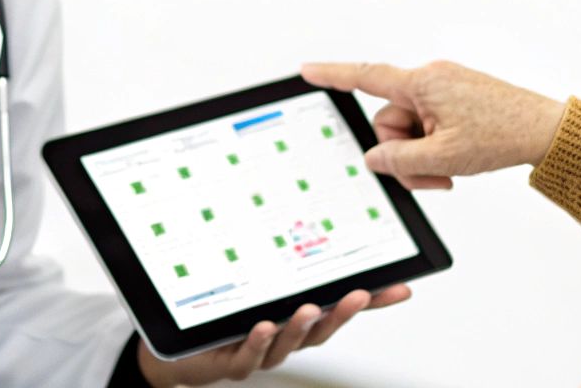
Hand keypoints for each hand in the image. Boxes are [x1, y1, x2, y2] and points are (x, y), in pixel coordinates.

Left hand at [136, 284, 410, 386]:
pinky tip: (264, 326)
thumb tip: (300, 218)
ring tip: (308, 309)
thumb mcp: (253, 281)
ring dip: (300, 327)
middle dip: (341, 313)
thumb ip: (278, 261)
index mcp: (296, 317)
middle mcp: (284, 337)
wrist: (180, 352)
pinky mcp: (233, 362)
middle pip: (320, 328)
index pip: (339, 309)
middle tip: (361, 295)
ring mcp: (261, 352)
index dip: (372, 303)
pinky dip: (259, 342)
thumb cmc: (220, 315)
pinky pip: (249, 356)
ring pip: (287, 344)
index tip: (400, 288)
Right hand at [300, 61, 565, 188]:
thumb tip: (374, 158)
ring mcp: (444, 88)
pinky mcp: (455, 99)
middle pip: (389, 121)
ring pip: (409, 129)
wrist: (546, 130)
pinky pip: (429, 125)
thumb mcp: (443, 159)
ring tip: (450, 171)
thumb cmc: (502, 135)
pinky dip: (436, 147)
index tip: (306, 71)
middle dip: (404, 153)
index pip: (366, 77)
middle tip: (433, 176)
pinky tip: (458, 160)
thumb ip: (398, 160)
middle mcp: (430, 79)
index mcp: (423, 83)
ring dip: (422, 155)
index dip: (332, 75)